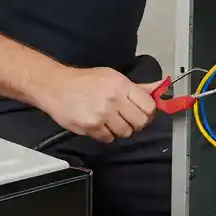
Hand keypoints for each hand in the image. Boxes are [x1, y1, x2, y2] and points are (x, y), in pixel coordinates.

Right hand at [31, 67, 161, 143]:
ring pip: (125, 133)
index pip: (148, 106)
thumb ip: (136, 87)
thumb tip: (160, 86)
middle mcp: (113, 99)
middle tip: (126, 119)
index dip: (147, 112)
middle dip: (136, 123)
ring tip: (110, 121)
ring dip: (120, 130)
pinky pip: (108, 138)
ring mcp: (102, 114)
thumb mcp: (112, 77)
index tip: (141, 112)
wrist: (55, 87)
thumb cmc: (84, 81)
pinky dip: (105, 135)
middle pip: (140, 122)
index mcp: (121, 85)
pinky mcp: (90, 127)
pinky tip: (98, 124)